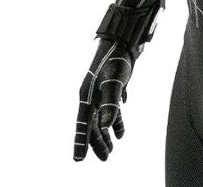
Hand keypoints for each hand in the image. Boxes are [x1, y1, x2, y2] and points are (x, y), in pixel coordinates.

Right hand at [74, 39, 132, 161]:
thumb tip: (105, 127)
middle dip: (98, 143)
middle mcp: (92, 96)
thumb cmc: (115, 60)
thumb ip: (110, 104)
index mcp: (87, 95)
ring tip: (112, 149)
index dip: (81, 142)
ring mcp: (101, 92)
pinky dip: (116, 121)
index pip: (83, 124)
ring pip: (102, 119)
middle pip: (93, 124)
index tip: (79, 160)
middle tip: (105, 159)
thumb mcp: (113, 82)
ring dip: (107, 134)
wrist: (124, 42)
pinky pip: (112, 110)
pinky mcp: (112, 88)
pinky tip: (120, 132)